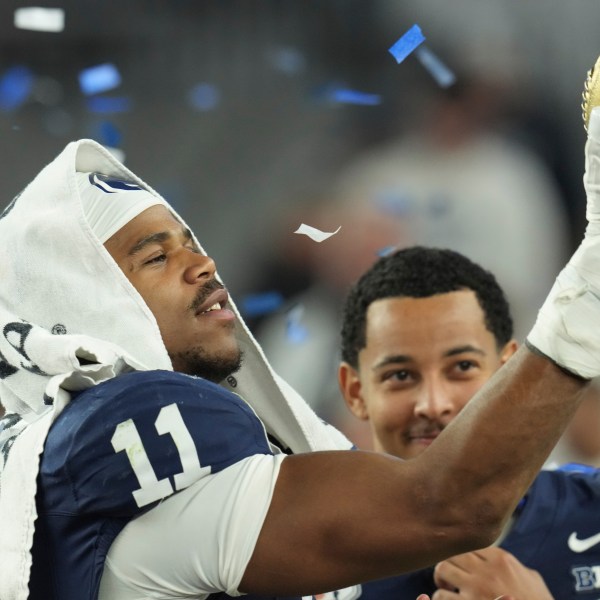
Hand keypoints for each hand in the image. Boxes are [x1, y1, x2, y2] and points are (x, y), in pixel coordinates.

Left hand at [431, 547, 553, 598]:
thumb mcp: (533, 580)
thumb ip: (516, 567)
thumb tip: (508, 564)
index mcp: (501, 559)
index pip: (470, 544)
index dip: (463, 555)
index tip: (462, 565)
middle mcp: (487, 570)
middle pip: (452, 552)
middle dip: (448, 563)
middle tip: (449, 577)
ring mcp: (476, 589)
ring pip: (442, 569)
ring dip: (441, 580)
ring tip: (446, 589)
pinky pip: (441, 596)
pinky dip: (440, 598)